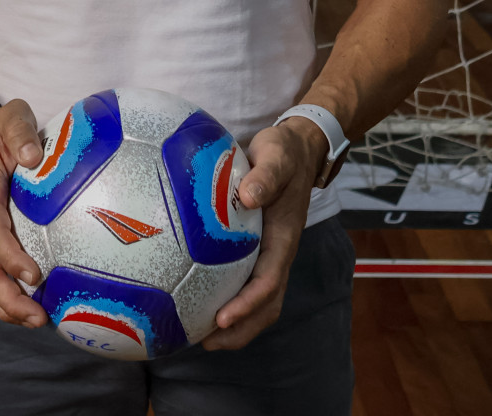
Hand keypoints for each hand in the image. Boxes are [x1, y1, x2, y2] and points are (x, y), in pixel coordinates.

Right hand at [0, 98, 48, 327]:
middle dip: (7, 297)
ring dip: (4, 305)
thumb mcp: (12, 118)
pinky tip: (27, 310)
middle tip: (37, 316)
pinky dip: (1, 299)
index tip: (34, 275)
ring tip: (35, 322)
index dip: (9, 256)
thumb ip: (21, 132)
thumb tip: (33, 155)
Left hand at [203, 117, 328, 349]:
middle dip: (241, 329)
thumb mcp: (277, 156)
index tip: (223, 318)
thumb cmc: (285, 153)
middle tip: (206, 341)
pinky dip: (224, 298)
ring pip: (257, 299)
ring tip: (198, 334)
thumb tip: (248, 195)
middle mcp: (277, 253)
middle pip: (266, 305)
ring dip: (234, 323)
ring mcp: (268, 254)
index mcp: (284, 238)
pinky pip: (242, 281)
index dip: (248, 304)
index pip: (269, 282)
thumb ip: (266, 175)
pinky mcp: (256, 249)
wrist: (298, 149)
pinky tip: (193, 298)